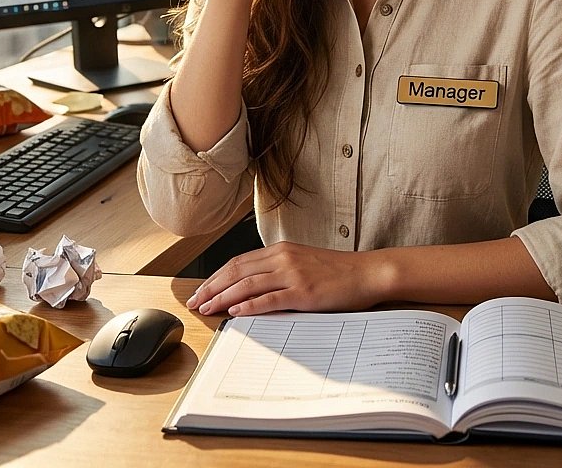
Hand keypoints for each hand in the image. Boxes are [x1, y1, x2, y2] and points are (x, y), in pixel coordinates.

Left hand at [186, 242, 386, 316]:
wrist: (367, 273)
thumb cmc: (338, 271)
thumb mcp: (304, 264)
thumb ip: (279, 271)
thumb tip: (252, 289)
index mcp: (281, 249)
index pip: (238, 261)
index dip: (216, 276)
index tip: (200, 289)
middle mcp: (283, 257)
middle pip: (237, 270)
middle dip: (211, 286)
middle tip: (194, 301)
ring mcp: (293, 273)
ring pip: (248, 284)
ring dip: (223, 297)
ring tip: (207, 307)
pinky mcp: (303, 291)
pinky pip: (270, 298)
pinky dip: (250, 305)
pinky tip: (235, 313)